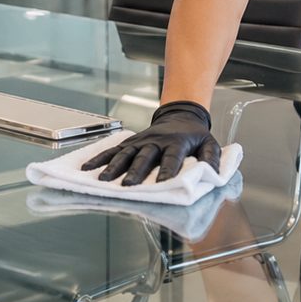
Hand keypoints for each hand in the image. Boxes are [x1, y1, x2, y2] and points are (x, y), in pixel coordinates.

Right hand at [81, 101, 219, 184]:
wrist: (181, 115)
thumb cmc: (195, 136)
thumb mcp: (210, 144)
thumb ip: (212, 160)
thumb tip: (213, 175)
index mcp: (177, 142)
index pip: (172, 157)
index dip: (167, 170)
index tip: (161, 184)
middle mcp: (157, 140)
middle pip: (144, 156)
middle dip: (135, 171)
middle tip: (128, 186)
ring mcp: (141, 140)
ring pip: (125, 153)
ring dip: (114, 166)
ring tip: (103, 180)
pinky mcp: (131, 141)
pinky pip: (113, 150)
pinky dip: (100, 158)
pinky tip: (87, 168)